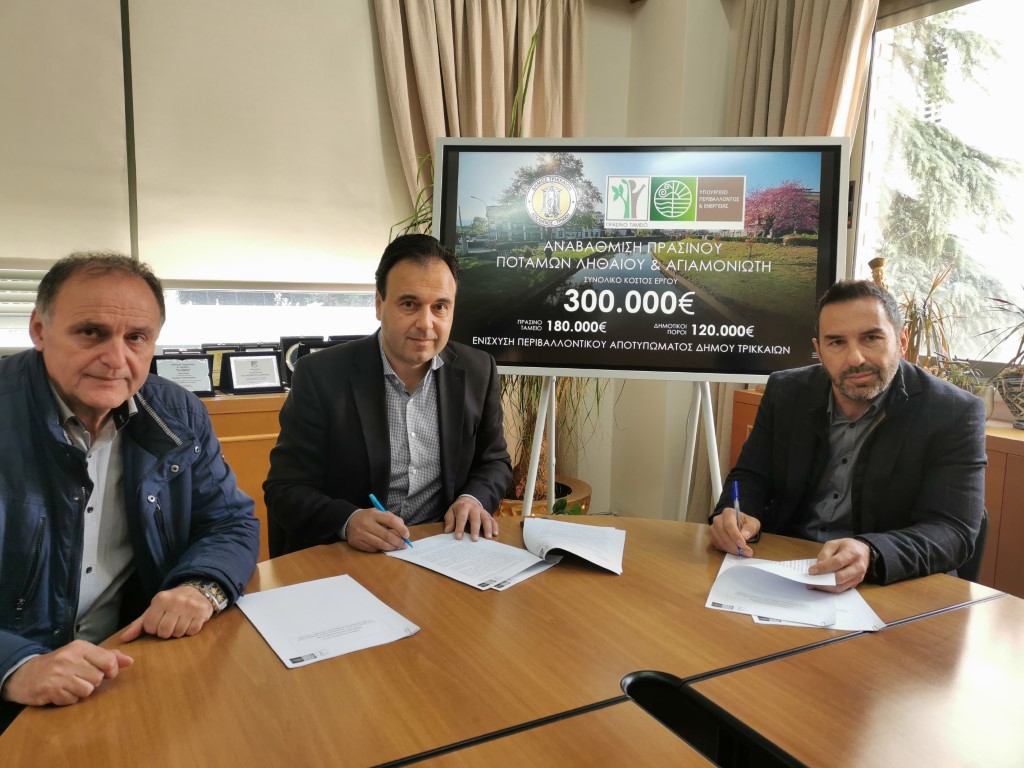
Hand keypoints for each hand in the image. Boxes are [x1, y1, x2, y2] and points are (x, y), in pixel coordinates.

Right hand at [0, 640, 132, 705]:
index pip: (108, 660)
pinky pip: (72, 700)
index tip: (106, 672)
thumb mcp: (81, 654)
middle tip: (80, 678)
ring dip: (81, 691)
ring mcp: (59, 675)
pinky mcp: (50, 690)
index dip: (111, 670)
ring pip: (87, 690)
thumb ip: (107, 656)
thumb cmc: (59, 664)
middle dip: (93, 682)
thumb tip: (130, 661)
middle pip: (98, 678)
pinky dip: (68, 699)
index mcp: (80, 647)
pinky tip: (60, 691)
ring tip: (70, 685)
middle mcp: (69, 658)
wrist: (24, 674)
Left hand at [121, 584, 214, 641]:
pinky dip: (190, 630)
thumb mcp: (154, 609)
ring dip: (178, 632)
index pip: (150, 627)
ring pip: (178, 633)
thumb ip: (139, 624)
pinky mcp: (202, 612)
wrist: (197, 591)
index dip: (154, 629)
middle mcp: (175, 602)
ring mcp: (190, 607)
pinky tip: (190, 622)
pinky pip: (192, 632)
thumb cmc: (171, 603)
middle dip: (166, 632)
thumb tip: (124, 639)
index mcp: (160, 599)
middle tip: (170, 624)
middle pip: (164, 632)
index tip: (160, 621)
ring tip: (180, 622)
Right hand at [346, 508, 410, 551]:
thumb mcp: (379, 513)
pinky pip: (373, 549)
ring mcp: (361, 534)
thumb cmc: (368, 518)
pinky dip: (381, 549)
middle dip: (398, 541)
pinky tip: (384, 547)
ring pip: (380, 544)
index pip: (391, 521)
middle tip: (404, 545)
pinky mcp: (357, 543)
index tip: (407, 535)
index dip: (401, 529)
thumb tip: (404, 529)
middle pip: (386, 535)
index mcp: (374, 514)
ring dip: (391, 547)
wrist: (349, 521)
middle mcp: (366, 523)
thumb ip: (392, 518)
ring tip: (396, 547)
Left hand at [443, 496, 497, 540]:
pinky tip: (495, 534)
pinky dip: (495, 527)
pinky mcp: (488, 515)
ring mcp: (482, 511)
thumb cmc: (459, 509)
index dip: (460, 528)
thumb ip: (449, 521)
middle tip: (475, 540)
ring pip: (486, 519)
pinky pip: (493, 520)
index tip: (459, 537)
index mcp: (463, 507)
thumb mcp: (451, 512)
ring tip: (488, 538)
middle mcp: (474, 509)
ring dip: (488, 529)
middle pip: (475, 519)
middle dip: (475, 529)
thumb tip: (447, 531)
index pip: (461, 518)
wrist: (469, 500)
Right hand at [708, 508, 759, 556]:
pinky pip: (718, 546)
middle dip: (735, 545)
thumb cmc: (746, 524)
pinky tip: (735, 551)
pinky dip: (727, 550)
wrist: (739, 526)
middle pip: (723, 533)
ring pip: (720, 541)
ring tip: (743, 553)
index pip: (729, 525)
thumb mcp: (753, 523)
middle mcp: (717, 519)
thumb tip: (745, 535)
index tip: (743, 544)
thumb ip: (750, 527)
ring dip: (732, 549)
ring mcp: (713, 529)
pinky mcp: (712, 537)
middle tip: (747, 552)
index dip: (735, 536)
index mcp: (728, 513)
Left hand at [807, 538, 869, 592]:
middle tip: (811, 580)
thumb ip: (825, 554)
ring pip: (840, 586)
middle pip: (840, 578)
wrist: (864, 552)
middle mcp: (858, 567)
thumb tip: (817, 567)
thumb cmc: (847, 547)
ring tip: (813, 584)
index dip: (823, 568)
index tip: (811, 571)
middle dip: (823, 580)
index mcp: (852, 553)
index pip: (837, 563)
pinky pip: (841, 589)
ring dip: (825, 587)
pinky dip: (830, 589)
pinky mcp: (856, 584)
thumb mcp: (834, 544)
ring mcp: (858, 577)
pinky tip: (821, 585)